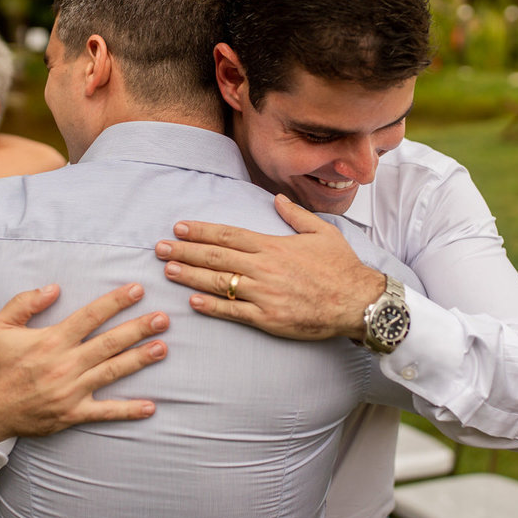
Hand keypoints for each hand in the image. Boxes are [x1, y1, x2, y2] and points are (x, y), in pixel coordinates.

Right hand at [0, 283, 167, 443]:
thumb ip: (24, 302)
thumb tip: (54, 287)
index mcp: (50, 340)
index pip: (90, 316)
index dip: (115, 302)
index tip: (137, 289)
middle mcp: (64, 364)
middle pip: (109, 343)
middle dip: (139, 329)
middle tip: (164, 318)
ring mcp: (70, 391)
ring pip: (113, 372)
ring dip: (140, 360)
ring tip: (163, 348)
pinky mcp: (72, 414)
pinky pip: (105, 412)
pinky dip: (128, 410)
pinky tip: (151, 407)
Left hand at [155, 193, 384, 340]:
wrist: (357, 301)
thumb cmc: (342, 267)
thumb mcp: (322, 232)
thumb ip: (295, 215)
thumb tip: (277, 199)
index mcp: (273, 246)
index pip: (228, 235)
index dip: (201, 231)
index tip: (179, 227)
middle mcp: (264, 268)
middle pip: (216, 256)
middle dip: (185, 250)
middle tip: (159, 247)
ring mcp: (264, 294)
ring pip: (218, 283)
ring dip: (190, 275)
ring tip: (168, 268)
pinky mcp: (268, 318)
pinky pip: (233, 312)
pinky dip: (211, 306)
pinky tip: (192, 301)